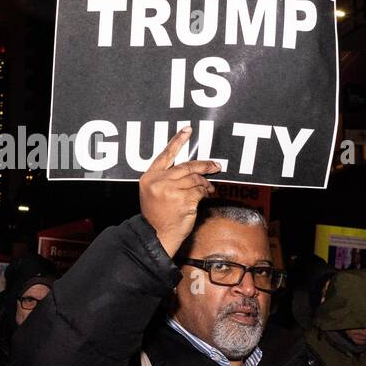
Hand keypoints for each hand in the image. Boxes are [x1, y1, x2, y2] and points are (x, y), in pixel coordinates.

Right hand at [139, 127, 219, 258]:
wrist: (157, 235)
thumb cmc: (158, 216)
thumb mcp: (154, 193)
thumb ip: (166, 179)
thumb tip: (190, 170)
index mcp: (149, 177)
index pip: (165, 155)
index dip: (177, 141)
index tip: (188, 130)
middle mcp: (158, 181)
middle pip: (186, 166)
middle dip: (204, 165)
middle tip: (215, 165)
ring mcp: (170, 190)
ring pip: (195, 179)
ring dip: (205, 184)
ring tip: (208, 189)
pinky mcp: (183, 199)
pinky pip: (200, 191)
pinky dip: (204, 193)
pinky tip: (204, 197)